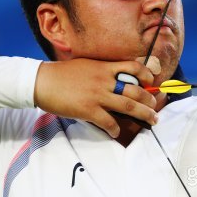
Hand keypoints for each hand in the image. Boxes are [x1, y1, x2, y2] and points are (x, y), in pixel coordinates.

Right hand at [34, 58, 157, 137]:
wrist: (42, 81)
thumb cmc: (63, 73)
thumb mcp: (87, 65)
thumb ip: (103, 70)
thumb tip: (116, 77)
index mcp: (104, 67)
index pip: (132, 66)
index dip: (146, 73)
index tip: (152, 80)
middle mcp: (104, 80)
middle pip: (135, 90)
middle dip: (149, 99)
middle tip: (155, 106)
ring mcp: (97, 95)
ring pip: (127, 105)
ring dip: (143, 113)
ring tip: (152, 119)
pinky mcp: (88, 109)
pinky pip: (108, 121)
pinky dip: (115, 128)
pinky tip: (118, 132)